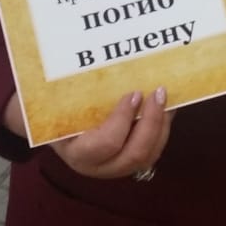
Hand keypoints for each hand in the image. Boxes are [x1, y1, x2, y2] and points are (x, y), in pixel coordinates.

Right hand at [50, 88, 174, 178]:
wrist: (57, 130)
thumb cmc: (58, 113)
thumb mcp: (59, 105)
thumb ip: (72, 93)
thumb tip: (89, 57)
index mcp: (78, 152)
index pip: (106, 143)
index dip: (123, 119)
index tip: (134, 94)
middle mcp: (99, 166)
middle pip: (134, 154)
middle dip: (151, 122)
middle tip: (158, 93)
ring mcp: (117, 167)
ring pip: (149, 155)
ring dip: (161, 126)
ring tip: (165, 98)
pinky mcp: (131, 163)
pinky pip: (153, 151)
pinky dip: (163, 129)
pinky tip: (167, 107)